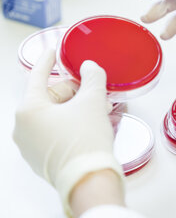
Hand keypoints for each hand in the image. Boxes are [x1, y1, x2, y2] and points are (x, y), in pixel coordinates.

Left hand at [13, 50, 123, 215]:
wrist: (90, 179)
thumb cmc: (86, 140)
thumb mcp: (92, 102)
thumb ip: (92, 78)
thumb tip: (90, 67)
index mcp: (28, 110)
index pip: (38, 77)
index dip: (48, 61)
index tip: (53, 52)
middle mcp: (22, 128)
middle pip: (49, 98)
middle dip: (73, 92)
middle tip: (93, 90)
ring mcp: (29, 146)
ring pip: (52, 116)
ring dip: (74, 108)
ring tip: (96, 108)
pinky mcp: (40, 159)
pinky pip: (52, 133)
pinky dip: (69, 124)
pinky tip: (87, 124)